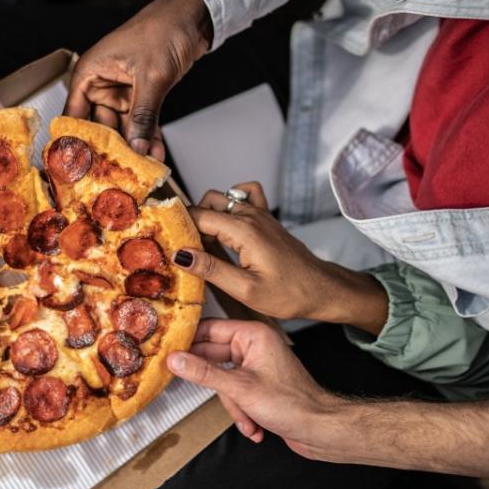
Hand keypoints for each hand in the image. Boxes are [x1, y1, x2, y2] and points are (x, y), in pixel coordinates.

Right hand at [64, 0, 211, 159]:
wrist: (191, 16)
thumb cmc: (162, 30)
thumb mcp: (151, 77)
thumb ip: (142, 115)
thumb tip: (135, 148)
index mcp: (89, 73)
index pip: (73, 115)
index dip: (75, 142)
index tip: (81, 168)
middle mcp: (100, 84)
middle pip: (98, 127)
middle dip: (110, 151)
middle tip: (115, 176)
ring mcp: (121, 91)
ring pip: (122, 128)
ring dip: (133, 147)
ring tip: (141, 171)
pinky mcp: (140, 95)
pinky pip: (141, 122)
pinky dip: (148, 137)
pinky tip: (155, 155)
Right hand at [167, 319, 340, 454]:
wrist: (322, 431)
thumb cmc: (293, 404)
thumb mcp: (240, 388)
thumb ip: (203, 372)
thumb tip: (175, 360)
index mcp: (253, 335)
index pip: (210, 329)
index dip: (188, 341)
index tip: (167, 350)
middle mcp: (254, 346)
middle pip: (213, 357)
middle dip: (213, 383)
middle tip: (193, 387)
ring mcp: (256, 366)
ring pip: (223, 380)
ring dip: (233, 404)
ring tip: (246, 417)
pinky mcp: (258, 385)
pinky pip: (235, 393)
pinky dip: (241, 411)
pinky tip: (253, 425)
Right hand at [171, 182, 387, 330]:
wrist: (321, 289)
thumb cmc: (289, 294)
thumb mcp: (246, 290)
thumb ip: (211, 269)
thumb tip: (181, 255)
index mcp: (244, 230)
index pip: (198, 215)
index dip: (179, 227)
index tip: (167, 242)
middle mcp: (251, 215)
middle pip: (206, 203)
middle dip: (191, 221)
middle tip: (186, 249)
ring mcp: (260, 213)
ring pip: (221, 199)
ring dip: (207, 214)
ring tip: (204, 243)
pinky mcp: (265, 218)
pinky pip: (243, 194)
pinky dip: (231, 202)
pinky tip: (227, 223)